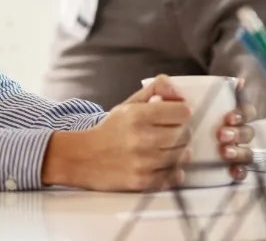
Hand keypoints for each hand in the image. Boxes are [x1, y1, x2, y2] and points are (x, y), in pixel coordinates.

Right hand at [42, 75, 254, 191]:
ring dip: (180, 151)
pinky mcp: (143, 183)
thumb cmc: (106, 131)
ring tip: (166, 147)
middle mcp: (142, 139)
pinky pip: (173, 175)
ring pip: (182, 155)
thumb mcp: (125, 107)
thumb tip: (172, 81)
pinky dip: (174, 170)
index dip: (186, 113)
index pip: (181, 112)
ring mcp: (143, 163)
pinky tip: (163, 163)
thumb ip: (151, 93)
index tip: (183, 114)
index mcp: (138, 116)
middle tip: (175, 132)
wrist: (79, 160)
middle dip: (182, 133)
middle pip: (185, 134)